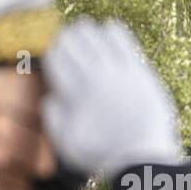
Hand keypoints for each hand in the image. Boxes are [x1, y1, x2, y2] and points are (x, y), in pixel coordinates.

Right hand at [42, 19, 180, 176]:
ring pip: (95, 34)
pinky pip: (122, 38)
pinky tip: (109, 32)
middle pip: (73, 41)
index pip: (55, 57)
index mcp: (74, 93)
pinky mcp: (139, 70)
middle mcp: (94, 77)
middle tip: (68, 43)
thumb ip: (52, 118)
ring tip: (85, 34)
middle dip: (66, 39)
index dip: (52, 54)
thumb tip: (48, 97)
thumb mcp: (67, 144)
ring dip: (86, 32)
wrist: (143, 158)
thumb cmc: (102, 154)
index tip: (54, 57)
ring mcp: (118, 71)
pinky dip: (112, 31)